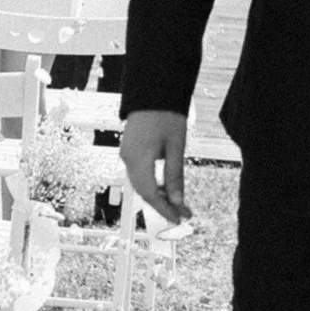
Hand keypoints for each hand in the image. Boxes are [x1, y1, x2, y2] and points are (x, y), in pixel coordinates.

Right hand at [122, 108, 189, 226]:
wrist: (153, 92)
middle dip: (162, 205)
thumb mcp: (176, 147)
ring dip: (157, 196)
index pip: (150, 193)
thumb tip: (177, 201)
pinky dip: (151, 184)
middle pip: (143, 191)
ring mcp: (126, 155)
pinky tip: (165, 188)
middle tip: (182, 214)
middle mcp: (128, 159)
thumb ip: (175, 175)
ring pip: (140, 184)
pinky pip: (138, 174)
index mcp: (139, 158)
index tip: (178, 218)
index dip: (164, 209)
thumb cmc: (166, 115)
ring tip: (177, 203)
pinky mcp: (129, 151)